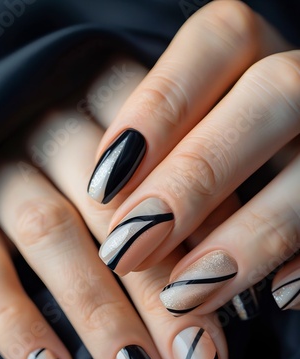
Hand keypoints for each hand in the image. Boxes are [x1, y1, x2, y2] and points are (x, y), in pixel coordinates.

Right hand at [0, 57, 227, 358]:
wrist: (2, 137)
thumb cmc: (97, 167)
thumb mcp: (141, 163)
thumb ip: (183, 202)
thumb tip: (231, 283)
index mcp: (109, 99)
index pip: (167, 166)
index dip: (203, 239)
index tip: (238, 315)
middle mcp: (52, 126)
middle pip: (116, 213)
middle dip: (162, 300)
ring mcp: (0, 169)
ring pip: (52, 238)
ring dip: (102, 322)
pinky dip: (17, 328)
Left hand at [92, 0, 299, 314]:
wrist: (276, 155)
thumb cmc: (211, 148)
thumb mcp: (186, 131)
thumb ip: (160, 150)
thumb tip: (107, 207)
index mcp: (257, 50)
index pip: (217, 42)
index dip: (157, 109)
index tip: (103, 187)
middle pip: (271, 96)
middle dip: (194, 180)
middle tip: (128, 250)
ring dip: (248, 237)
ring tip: (185, 294)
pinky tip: (277, 295)